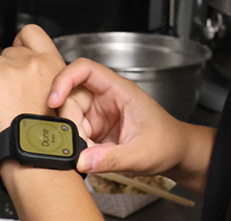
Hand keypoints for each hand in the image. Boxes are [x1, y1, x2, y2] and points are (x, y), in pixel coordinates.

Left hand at [0, 24, 67, 147]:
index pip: (32, 33)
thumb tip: (26, 76)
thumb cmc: (45, 134)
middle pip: (8, 51)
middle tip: (5, 91)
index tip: (16, 56)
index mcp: (53, 65)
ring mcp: (10, 68)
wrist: (33, 151)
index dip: (20, 43)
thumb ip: (45, 80)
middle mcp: (33, 62)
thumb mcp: (59, 98)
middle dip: (5, 68)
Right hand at [47, 58, 196, 178]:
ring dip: (72, 136)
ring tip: (89, 154)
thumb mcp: (141, 154)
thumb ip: (111, 158)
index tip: (54, 100)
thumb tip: (81, 161)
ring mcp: (99, 112)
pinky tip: (88, 156)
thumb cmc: (167, 143)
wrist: (176, 154)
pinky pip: (75, 132)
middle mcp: (106, 97)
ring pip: (70, 116)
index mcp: (120, 90)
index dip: (64, 79)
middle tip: (78, 144)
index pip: (85, 69)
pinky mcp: (95, 128)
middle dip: (68, 120)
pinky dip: (76, 146)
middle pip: (71, 96)